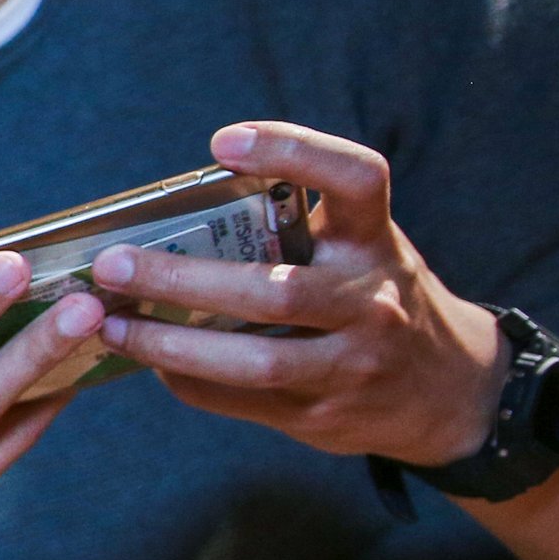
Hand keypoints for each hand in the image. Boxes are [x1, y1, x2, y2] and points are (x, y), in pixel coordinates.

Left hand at [91, 123, 506, 463]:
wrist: (448, 393)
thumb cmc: (374, 299)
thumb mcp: (358, 250)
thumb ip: (292, 229)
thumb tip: (168, 223)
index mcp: (376, 242)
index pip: (357, 180)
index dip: (293, 151)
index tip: (222, 142)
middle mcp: (371, 301)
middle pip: (270, 291)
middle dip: (179, 279)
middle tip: (110, 264)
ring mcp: (352, 365)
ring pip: (252, 360)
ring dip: (168, 345)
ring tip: (111, 326)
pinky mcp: (325, 417)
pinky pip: (240, 400)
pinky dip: (187, 380)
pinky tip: (151, 362)